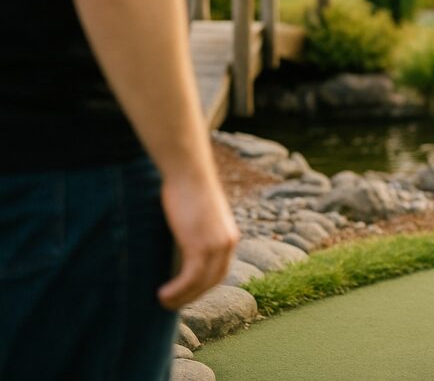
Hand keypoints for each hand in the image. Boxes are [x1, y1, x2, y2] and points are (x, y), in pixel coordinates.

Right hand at [158, 170, 239, 309]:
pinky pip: (190, 278)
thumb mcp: (198, 212)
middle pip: (213, 281)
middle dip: (193, 296)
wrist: (189, 171)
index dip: (204, 285)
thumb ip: (196, 229)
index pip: (221, 269)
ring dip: (182, 298)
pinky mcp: (200, 245)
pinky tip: (162, 295)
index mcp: (229, 235)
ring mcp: (216, 246)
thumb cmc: (188, 186)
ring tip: (164, 303)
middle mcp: (227, 243)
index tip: (188, 293)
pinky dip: (177, 291)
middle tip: (174, 304)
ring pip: (201, 284)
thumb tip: (182, 240)